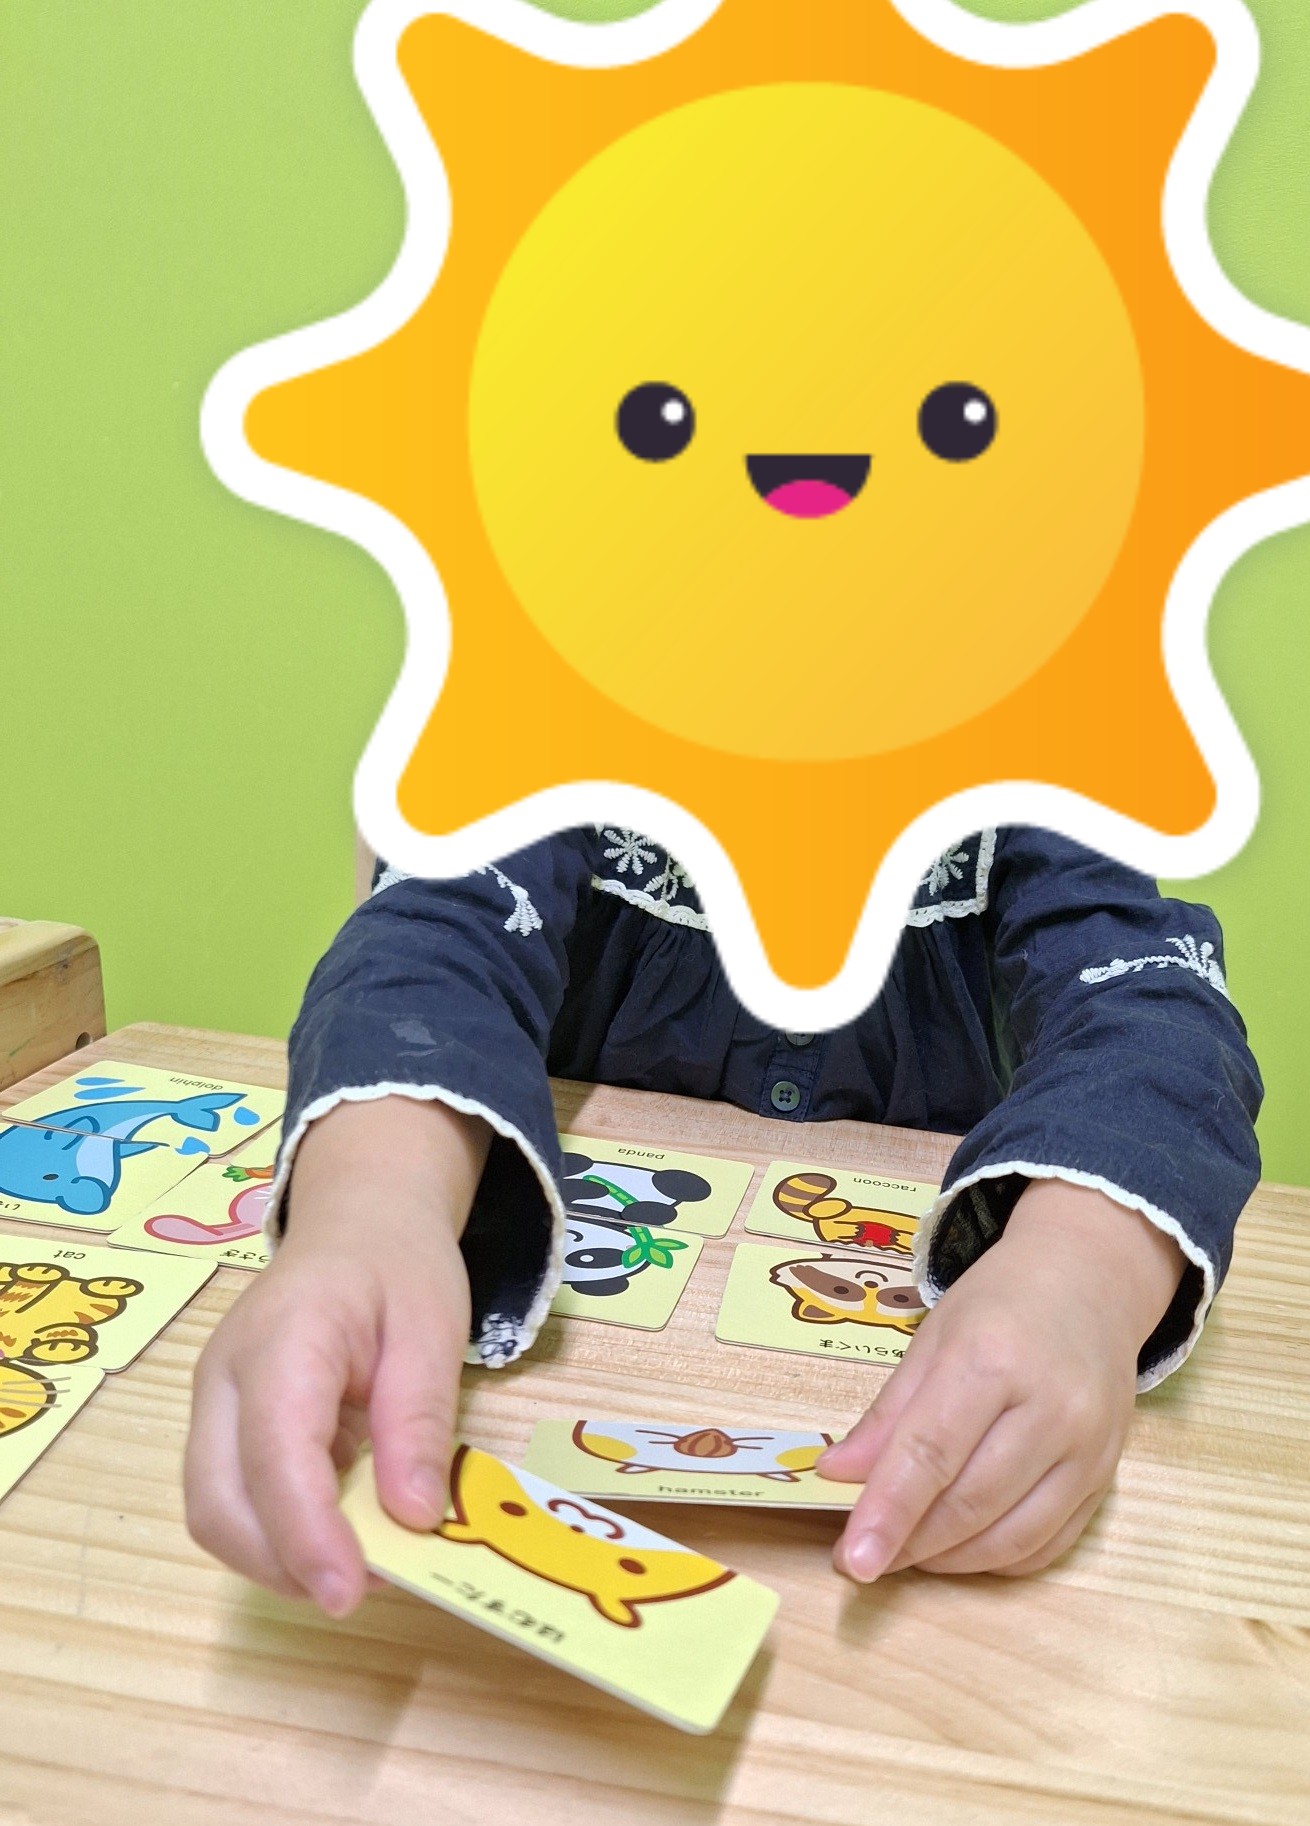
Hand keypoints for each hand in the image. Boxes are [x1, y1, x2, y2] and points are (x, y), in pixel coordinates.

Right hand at [184, 1095, 489, 1617]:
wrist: (359, 1222)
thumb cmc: (399, 1267)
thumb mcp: (433, 1331)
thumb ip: (420, 1423)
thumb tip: (413, 1518)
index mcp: (283, 1337)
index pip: (275, 1452)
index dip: (307, 1534)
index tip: (351, 1592)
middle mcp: (224, 1376)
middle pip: (220, 1501)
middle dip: (286, 1564)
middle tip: (366, 1587)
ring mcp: (212, 1403)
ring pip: (216, 1512)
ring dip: (280, 1559)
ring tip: (361, 1564)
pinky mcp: (220, 1426)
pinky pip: (232, 1500)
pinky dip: (279, 1535)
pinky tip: (340, 1531)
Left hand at [819, 1179, 1185, 1580]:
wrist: (1091, 1282)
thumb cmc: (1001, 1302)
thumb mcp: (932, 1338)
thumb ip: (887, 1413)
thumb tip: (837, 1476)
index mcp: (992, 1358)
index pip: (931, 1453)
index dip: (888, 1512)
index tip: (854, 1561)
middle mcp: (1050, 1408)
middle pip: (971, 1502)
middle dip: (911, 1543)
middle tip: (867, 1558)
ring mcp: (1088, 1448)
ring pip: (1013, 1536)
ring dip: (951, 1560)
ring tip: (908, 1552)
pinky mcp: (1108, 1476)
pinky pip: (1050, 1544)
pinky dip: (998, 1559)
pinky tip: (962, 1547)